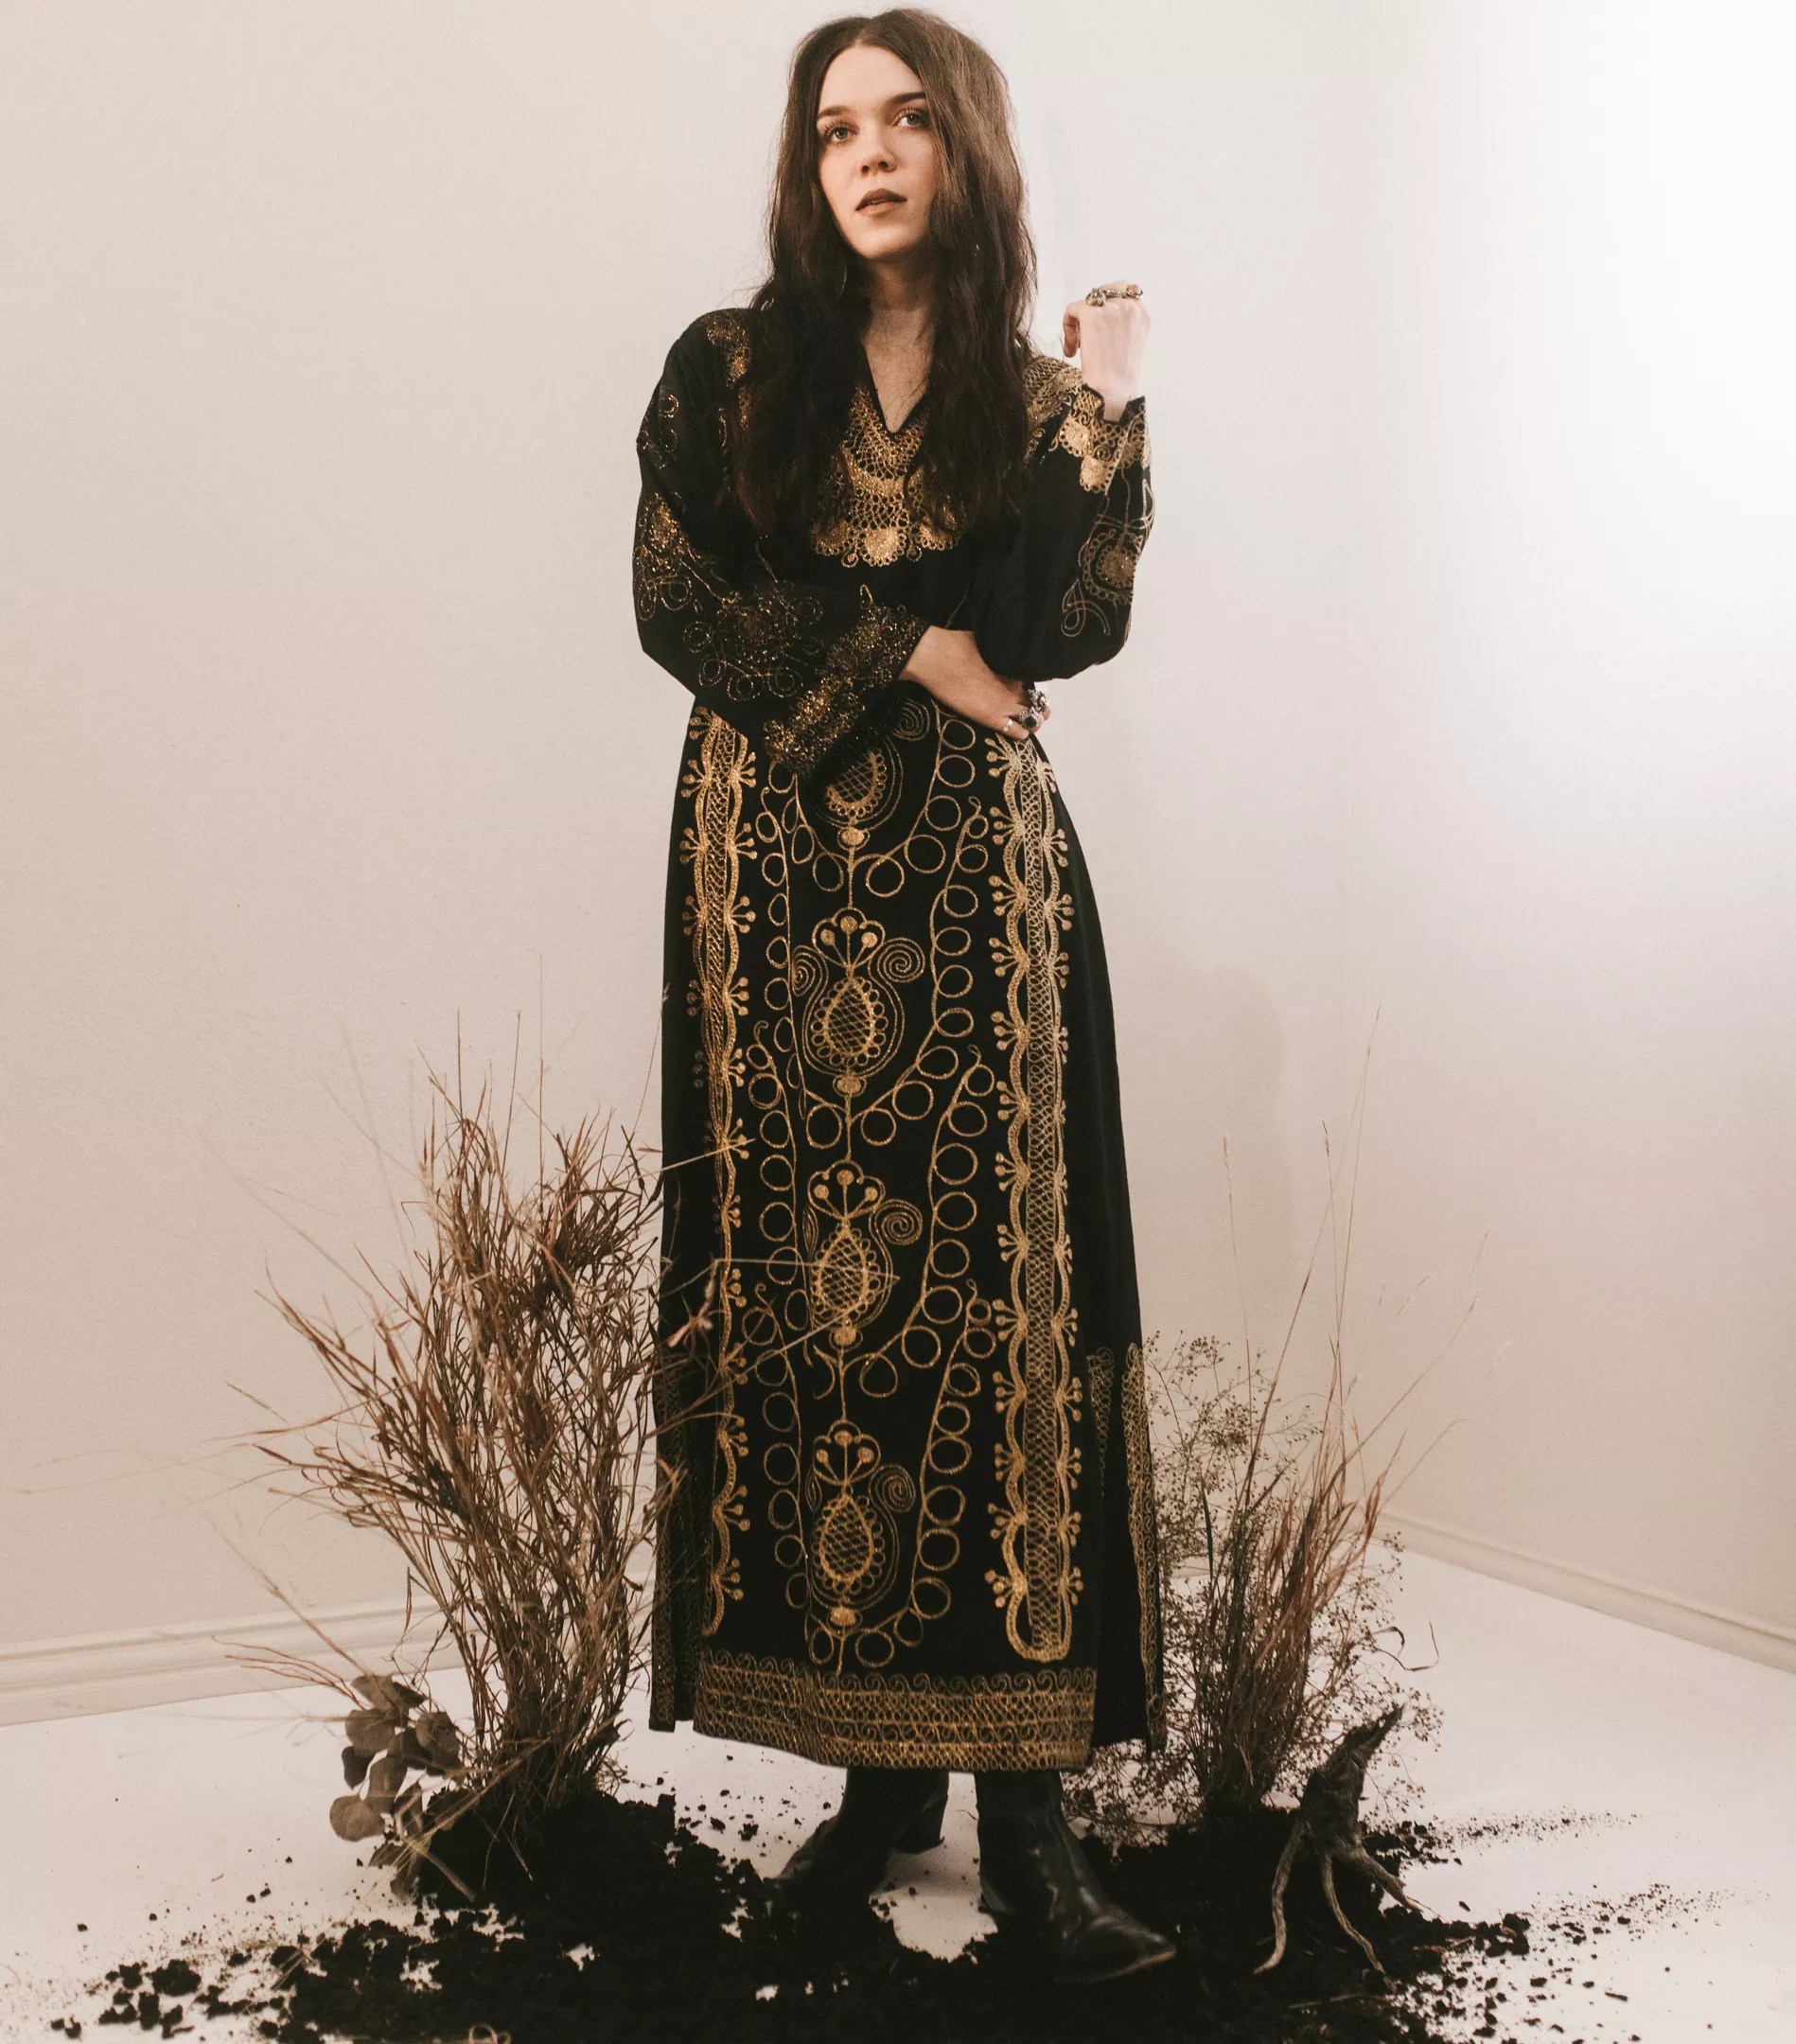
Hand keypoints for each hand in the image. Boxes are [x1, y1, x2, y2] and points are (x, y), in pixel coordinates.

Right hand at [901, 626, 1052, 738]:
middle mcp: (1015, 685)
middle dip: (1039, 704)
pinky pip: (1017, 731)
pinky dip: (1022, 732)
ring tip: (1027, 720)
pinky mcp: (993, 718)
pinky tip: (1021, 731)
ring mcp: (1006, 703)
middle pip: (1038, 700)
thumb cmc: (957, 644)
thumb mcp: (988, 641)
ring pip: (1033, 717)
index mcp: (1015, 667)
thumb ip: (1001, 650)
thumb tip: (1003, 648)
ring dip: (1033, 719)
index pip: (1037, 680)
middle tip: (1034, 706)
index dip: (1035, 686)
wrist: (938, 659)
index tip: (1030, 687)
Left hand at [1061, 282, 1148, 419]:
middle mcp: (1130, 306)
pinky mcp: (1093, 315)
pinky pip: (1072, 309)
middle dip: (1092, 311)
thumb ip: (1123, 322)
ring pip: (1086, 301)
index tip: (1100, 331)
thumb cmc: (1119, 376)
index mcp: (1142, 313)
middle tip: (1086, 338)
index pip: (1123, 289)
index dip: (1106, 307)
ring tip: (1079, 347)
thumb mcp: (1130, 343)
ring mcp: (1112, 309)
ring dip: (1079, 323)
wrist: (1113, 392)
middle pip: (1103, 291)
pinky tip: (1072, 351)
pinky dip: (1067, 328)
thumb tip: (1102, 310)